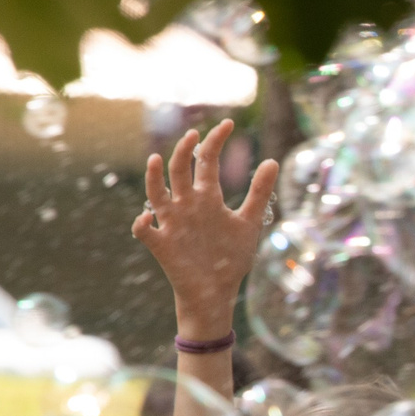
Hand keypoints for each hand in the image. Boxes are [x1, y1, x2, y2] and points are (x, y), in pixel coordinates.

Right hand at [135, 119, 279, 333]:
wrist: (218, 292)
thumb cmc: (230, 257)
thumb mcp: (249, 222)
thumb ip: (259, 193)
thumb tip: (273, 160)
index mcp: (207, 197)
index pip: (207, 161)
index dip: (216, 141)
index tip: (229, 123)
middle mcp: (187, 205)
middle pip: (180, 169)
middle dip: (185, 150)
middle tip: (195, 135)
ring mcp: (171, 223)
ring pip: (156, 193)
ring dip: (153, 177)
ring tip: (156, 159)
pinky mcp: (161, 244)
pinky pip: (144, 230)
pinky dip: (141, 222)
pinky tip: (146, 216)